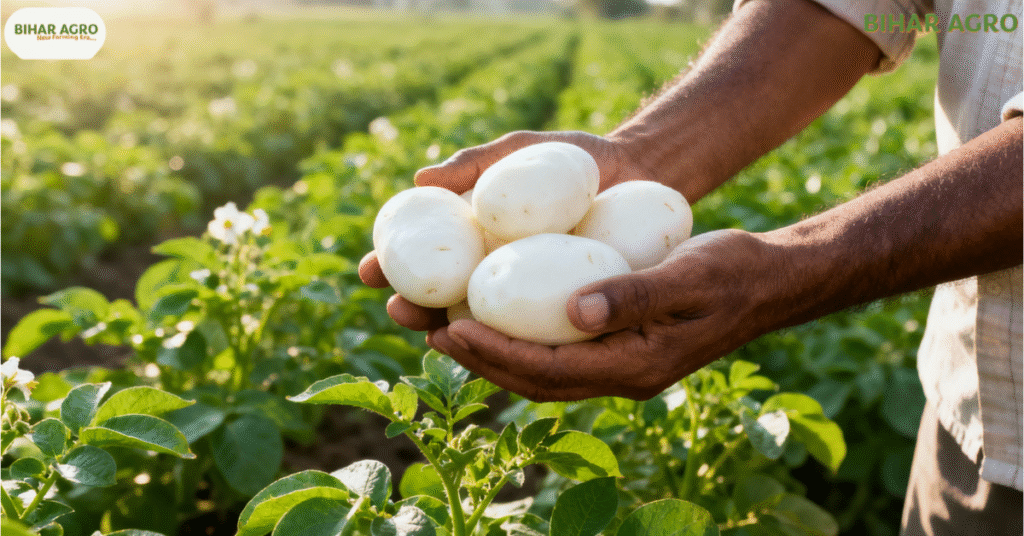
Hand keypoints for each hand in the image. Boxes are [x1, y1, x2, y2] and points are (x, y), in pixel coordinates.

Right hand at [358, 130, 654, 331]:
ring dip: (454, 336)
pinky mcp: (564, 312)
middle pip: (440, 299)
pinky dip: (513, 344)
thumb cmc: (575, 155)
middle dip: (413, 310)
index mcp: (472, 235)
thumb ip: (476, 162)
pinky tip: (500, 352)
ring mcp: (528, 295)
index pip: (421, 256)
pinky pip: (533, 334)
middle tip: (398, 310)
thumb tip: (420, 181)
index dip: (391, 266)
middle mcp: (492, 270)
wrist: (639, 171)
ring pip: (482, 325)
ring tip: (437, 337)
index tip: (369, 270)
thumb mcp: (524, 151)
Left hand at [424, 229, 778, 401]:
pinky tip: (497, 313)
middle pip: (534, 379)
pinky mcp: (620, 348)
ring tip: (446, 325)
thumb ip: (635, 294)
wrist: (769, 283)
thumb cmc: (734, 271)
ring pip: (542, 370)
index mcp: (636, 366)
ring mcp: (621, 366)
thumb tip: (575, 311)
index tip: (451, 327)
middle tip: (429, 329)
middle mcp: (622, 376)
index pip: (549, 369)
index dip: (495, 352)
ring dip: (493, 353)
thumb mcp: (690, 275)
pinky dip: (521, 339)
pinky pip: (558, 352)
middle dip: (479, 359)